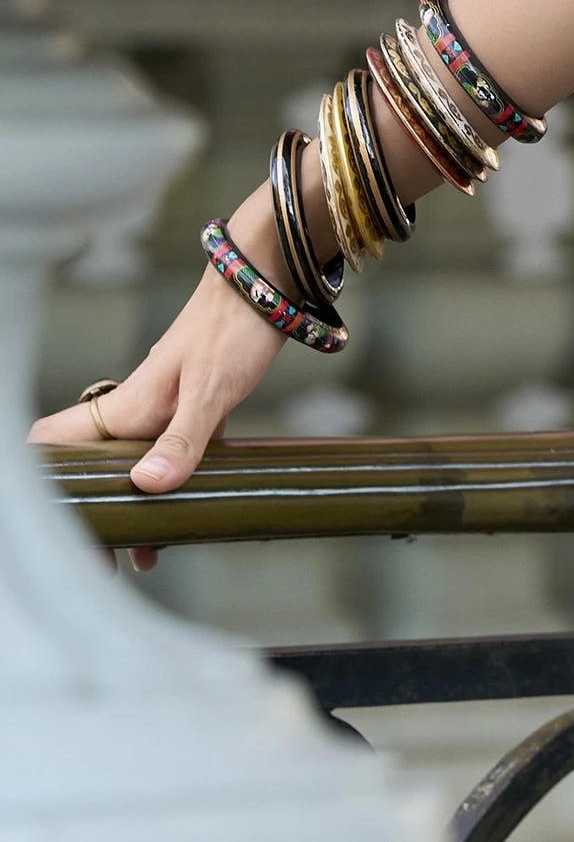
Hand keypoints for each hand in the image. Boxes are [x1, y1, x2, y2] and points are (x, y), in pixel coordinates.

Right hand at [29, 262, 286, 554]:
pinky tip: (183, 517)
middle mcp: (135, 411)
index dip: (40, 477)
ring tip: (140, 558)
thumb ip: (182, 440)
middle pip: (92, 468)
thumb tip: (147, 487)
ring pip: (131, 468)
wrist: (266, 281)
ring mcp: (164, 411)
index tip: (50, 519)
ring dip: (131, 509)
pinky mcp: (196, 409)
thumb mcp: (211, 389)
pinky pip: (170, 458)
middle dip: (90, 513)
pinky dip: (169, 489)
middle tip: (102, 560)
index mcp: (125, 407)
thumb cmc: (233, 327)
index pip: (53, 440)